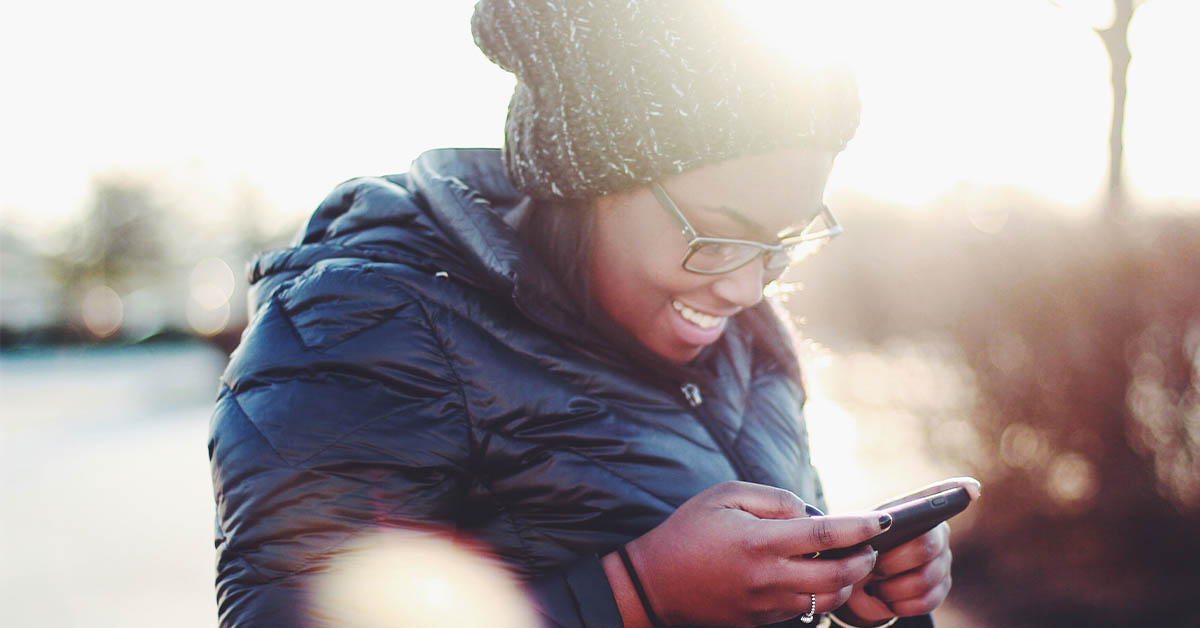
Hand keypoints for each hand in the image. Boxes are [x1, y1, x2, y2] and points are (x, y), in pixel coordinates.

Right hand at [607, 481, 891, 627]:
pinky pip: (805, 610)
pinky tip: (817, 575)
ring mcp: (766, 604)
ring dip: (847, 581)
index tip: (884, 520)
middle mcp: (767, 577)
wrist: (656, 582)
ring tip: (847, 560)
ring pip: (828, 599)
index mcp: (759, 541)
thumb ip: (774, 499)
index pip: (826, 534)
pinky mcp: (762, 620)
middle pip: (838, 575)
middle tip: (869, 545)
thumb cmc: (690, 530)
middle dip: (864, 560)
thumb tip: (811, 513)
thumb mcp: (726, 495)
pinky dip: (821, 593)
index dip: (861, 527)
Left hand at [837, 477, 980, 624]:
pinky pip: (927, 600)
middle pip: (926, 545)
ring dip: (893, 587)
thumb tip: (885, 522)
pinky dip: (901, 603)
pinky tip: (888, 599)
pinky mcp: (941, 588)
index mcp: (913, 511)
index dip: (957, 490)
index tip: (971, 489)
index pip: (938, 495)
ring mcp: (942, 560)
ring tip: (876, 585)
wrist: (854, 585)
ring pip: (926, 578)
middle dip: (894, 561)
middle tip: (873, 565)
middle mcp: (936, 532)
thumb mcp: (853, 534)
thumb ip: (867, 526)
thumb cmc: (855, 551)